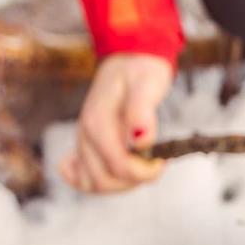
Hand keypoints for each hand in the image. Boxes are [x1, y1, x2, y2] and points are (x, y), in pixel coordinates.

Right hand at [60, 53, 172, 192]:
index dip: (145, 173)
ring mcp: (83, 142)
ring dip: (122, 184)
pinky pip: (81, 178)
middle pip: (104, 181)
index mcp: (98, 122)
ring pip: (94, 184)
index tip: (163, 161)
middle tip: (153, 162)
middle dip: (134, 180)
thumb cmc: (141, 71)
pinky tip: (114, 175)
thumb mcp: (147, 84)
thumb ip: (141, 111)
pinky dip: (96, 184)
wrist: (128, 59)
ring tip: (140, 166)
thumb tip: (141, 139)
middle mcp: (85, 135)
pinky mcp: (85, 147)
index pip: (118, 167)